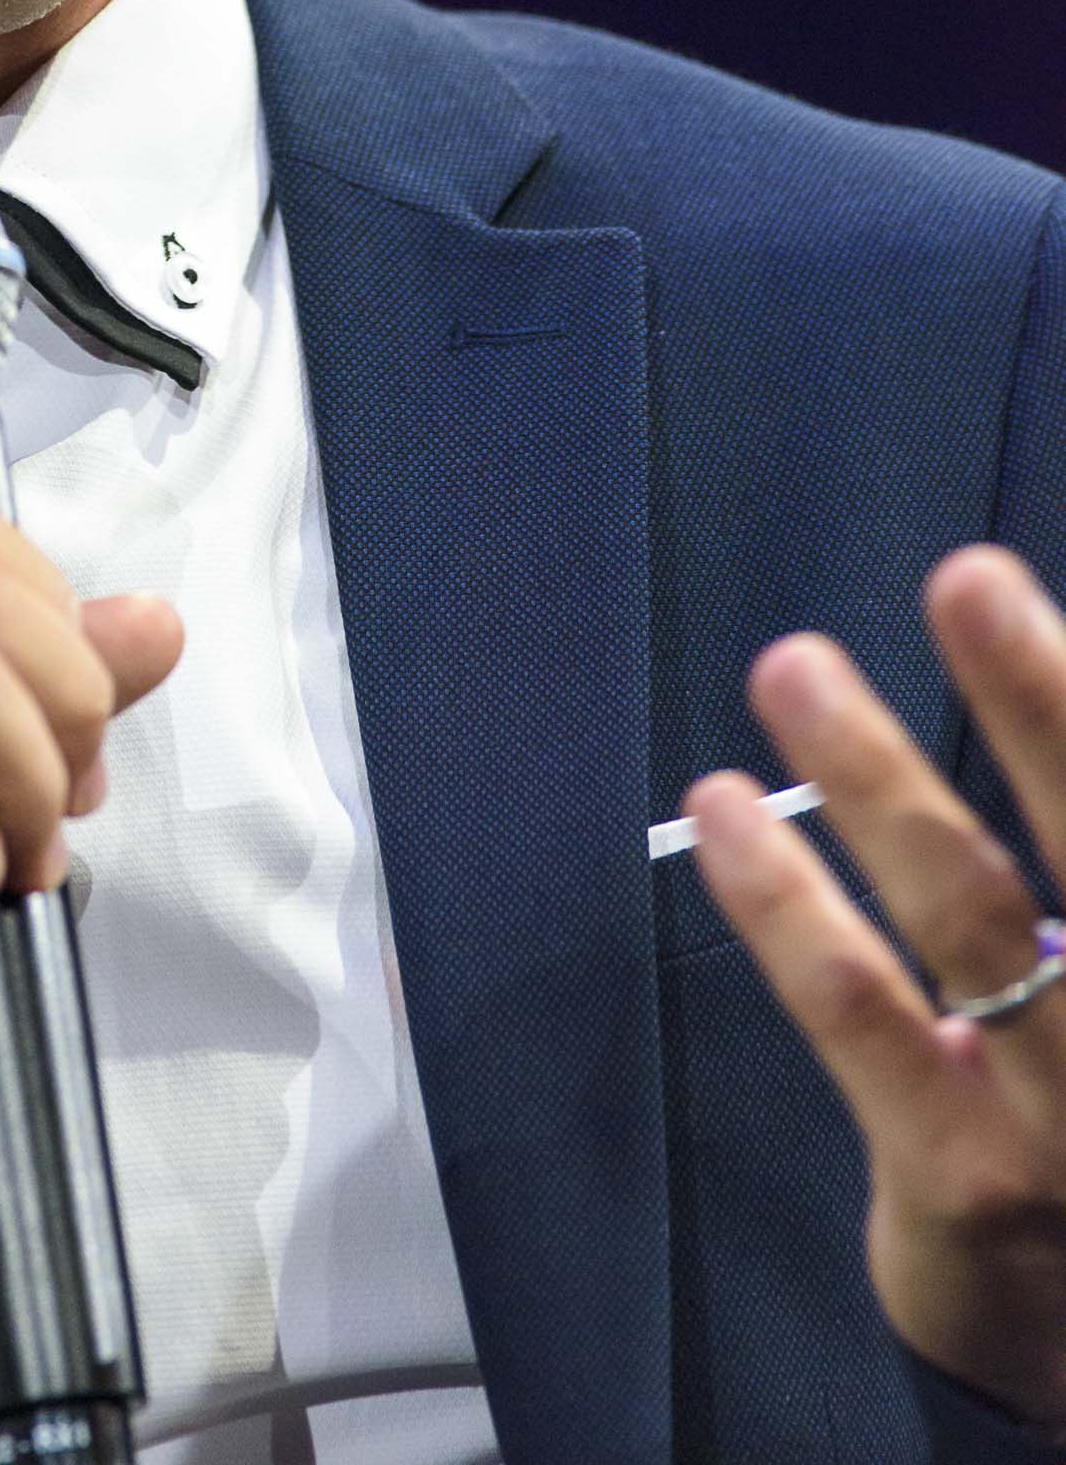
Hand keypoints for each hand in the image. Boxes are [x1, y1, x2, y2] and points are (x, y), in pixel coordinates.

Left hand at [692, 547, 1065, 1427]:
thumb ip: (1063, 830)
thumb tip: (1029, 676)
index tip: (1006, 587)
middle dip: (1040, 704)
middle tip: (970, 577)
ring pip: (970, 915)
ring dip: (877, 776)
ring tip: (796, 667)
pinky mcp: (963, 1177)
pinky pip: (862, 1012)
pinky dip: (787, 899)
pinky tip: (724, 811)